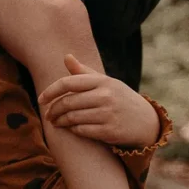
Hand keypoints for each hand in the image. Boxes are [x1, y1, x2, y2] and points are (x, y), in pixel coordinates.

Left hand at [37, 54, 160, 148]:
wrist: (146, 121)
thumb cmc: (119, 98)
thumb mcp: (105, 82)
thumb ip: (84, 72)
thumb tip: (66, 56)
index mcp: (102, 81)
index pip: (68, 83)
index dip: (51, 91)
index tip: (41, 99)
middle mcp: (105, 96)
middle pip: (68, 102)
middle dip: (54, 110)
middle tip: (48, 115)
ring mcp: (108, 113)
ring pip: (73, 118)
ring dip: (60, 121)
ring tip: (55, 122)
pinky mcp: (110, 131)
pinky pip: (83, 131)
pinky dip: (73, 130)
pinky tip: (70, 128)